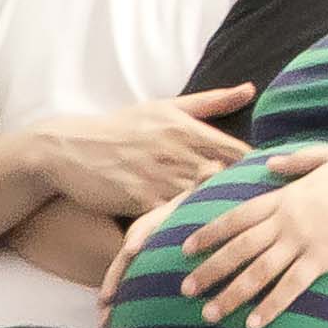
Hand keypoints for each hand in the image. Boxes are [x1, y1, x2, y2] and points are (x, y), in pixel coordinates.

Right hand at [28, 85, 257, 222]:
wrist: (68, 148)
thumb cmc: (119, 126)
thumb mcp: (165, 106)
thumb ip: (210, 101)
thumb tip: (250, 90)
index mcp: (190, 129)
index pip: (240, 153)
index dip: (254, 170)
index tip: (260, 182)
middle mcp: (180, 153)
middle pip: (228, 180)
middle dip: (241, 194)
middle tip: (255, 211)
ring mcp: (162, 179)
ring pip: (204, 202)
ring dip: (216, 214)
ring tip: (233, 230)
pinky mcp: (142, 202)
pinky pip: (173, 219)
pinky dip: (184, 228)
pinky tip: (196, 237)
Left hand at [177, 145, 327, 327]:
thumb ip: (297, 161)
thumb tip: (270, 164)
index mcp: (285, 197)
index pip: (236, 218)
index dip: (209, 234)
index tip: (185, 249)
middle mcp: (287, 222)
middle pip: (238, 249)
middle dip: (209, 271)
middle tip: (184, 290)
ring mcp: (304, 242)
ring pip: (257, 272)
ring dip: (231, 295)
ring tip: (208, 314)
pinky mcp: (323, 260)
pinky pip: (291, 287)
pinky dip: (271, 306)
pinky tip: (253, 324)